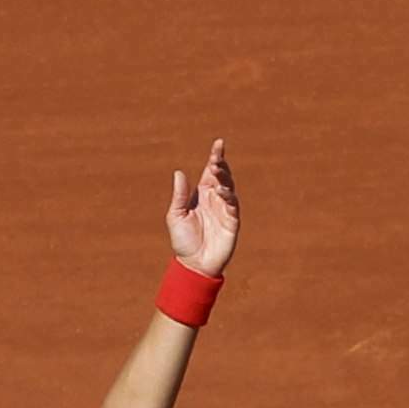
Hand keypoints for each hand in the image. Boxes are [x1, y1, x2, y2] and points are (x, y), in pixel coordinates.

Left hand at [167, 141, 239, 276]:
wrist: (194, 263)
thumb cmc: (183, 240)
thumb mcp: (175, 215)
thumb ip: (179, 195)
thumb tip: (179, 173)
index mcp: (201, 195)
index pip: (210, 172)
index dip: (215, 157)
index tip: (219, 143)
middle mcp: (215, 199)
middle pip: (222, 176)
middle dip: (221, 165)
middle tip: (216, 158)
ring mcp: (225, 210)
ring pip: (229, 188)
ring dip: (225, 178)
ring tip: (217, 172)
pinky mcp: (232, 222)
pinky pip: (233, 206)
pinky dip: (229, 197)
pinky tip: (221, 193)